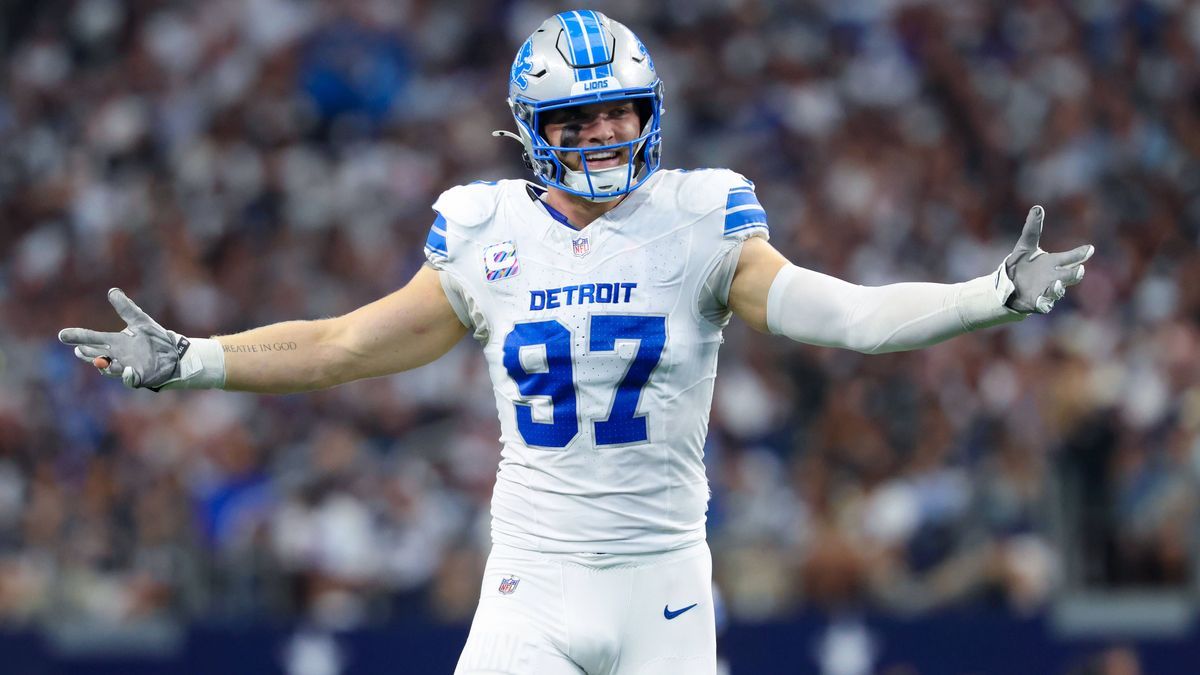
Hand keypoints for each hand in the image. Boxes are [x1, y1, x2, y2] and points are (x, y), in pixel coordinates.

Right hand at [58, 288, 190, 389]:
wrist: (176, 353)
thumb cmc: (156, 339)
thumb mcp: (141, 321)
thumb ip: (126, 308)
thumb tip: (113, 291)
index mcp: (115, 342)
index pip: (92, 339)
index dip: (78, 337)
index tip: (63, 335)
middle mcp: (117, 356)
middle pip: (96, 356)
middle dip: (88, 354)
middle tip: (80, 350)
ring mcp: (127, 368)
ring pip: (110, 370)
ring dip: (106, 366)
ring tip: (101, 361)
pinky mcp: (140, 377)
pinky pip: (132, 379)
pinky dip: (128, 377)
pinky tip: (128, 371)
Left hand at [1004, 205, 1093, 313]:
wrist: (1006, 285)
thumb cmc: (1020, 266)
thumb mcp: (1025, 246)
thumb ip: (1032, 228)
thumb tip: (1037, 207)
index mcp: (1053, 263)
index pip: (1071, 257)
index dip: (1080, 253)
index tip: (1089, 248)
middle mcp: (1054, 277)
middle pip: (1070, 275)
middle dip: (1075, 273)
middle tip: (1080, 269)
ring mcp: (1047, 291)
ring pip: (1058, 291)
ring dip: (1059, 287)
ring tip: (1058, 282)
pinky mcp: (1036, 303)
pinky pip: (1043, 305)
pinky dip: (1044, 303)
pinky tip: (1042, 300)